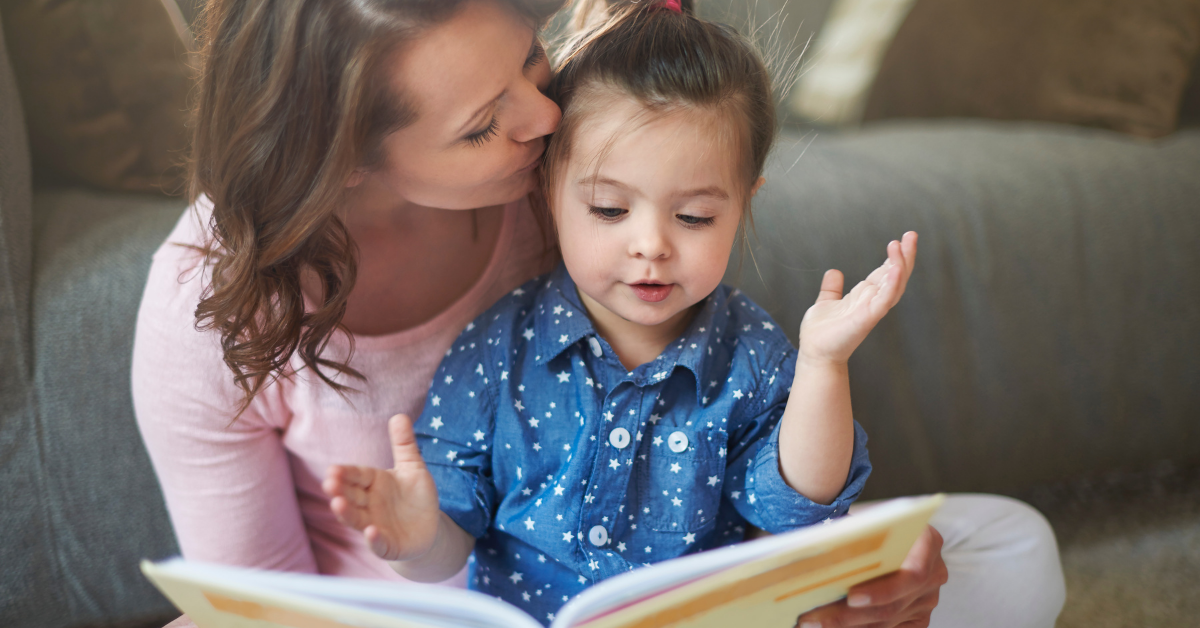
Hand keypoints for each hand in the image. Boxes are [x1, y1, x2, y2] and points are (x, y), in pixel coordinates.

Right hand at [322, 414, 440, 560]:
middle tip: (328, 484)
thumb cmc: (416, 496)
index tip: (333, 469)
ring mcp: (375, 525)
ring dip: (346, 513)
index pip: (357, 475)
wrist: (428, 528)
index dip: (346, 474)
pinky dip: (373, 539)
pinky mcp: (388, 545)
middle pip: (351, 496)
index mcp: (374, 482)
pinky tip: (370, 532)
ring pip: (356, 519)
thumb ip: (404, 444)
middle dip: (339, 490)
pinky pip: (378, 543)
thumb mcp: (413, 467)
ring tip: (337, 504)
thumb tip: (399, 415)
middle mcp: (369, 504)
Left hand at [794, 524, 947, 627]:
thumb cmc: (875, 523)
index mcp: (928, 542)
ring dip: (846, 624)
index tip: (851, 597)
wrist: (890, 533)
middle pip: (892, 604)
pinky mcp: (918, 617)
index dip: (882, 589)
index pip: (912, 573)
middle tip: (815, 618)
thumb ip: (853, 535)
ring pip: (886, 621)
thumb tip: (819, 551)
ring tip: (813, 622)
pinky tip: (831, 625)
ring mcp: (927, 599)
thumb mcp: (866, 521)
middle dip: (849, 615)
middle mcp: (934, 573)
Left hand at [799, 232, 917, 364]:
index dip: (895, 257)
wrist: (814, 353)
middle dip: (906, 256)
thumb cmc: (821, 333)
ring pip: (894, 285)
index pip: (886, 272)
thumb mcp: (826, 302)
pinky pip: (884, 300)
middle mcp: (872, 302)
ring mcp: (872, 310)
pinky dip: (891, 285)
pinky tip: (895, 269)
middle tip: (912, 234)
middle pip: (896, 276)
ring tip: (901, 245)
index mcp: (865, 296)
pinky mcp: (867, 319)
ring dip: (900, 265)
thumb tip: (834, 272)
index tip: (902, 238)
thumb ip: (832, 288)